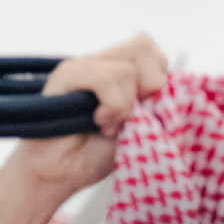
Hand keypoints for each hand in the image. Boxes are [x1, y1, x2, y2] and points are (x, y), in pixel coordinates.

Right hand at [0, 34, 168, 223]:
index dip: (158, 76)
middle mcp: (98, 63)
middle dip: (148, 87)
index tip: (146, 110)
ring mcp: (81, 67)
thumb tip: (166, 82)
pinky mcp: (65, 76)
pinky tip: (97, 122)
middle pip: (143, 46)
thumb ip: (151, 101)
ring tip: (107, 125)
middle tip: (130, 116)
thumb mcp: (136, 126)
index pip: (150, 50)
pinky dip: (113, 106)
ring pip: (128, 66)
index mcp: (115, 70)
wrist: (57, 177)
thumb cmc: (91, 156)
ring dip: (126, 105)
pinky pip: (106, 78)